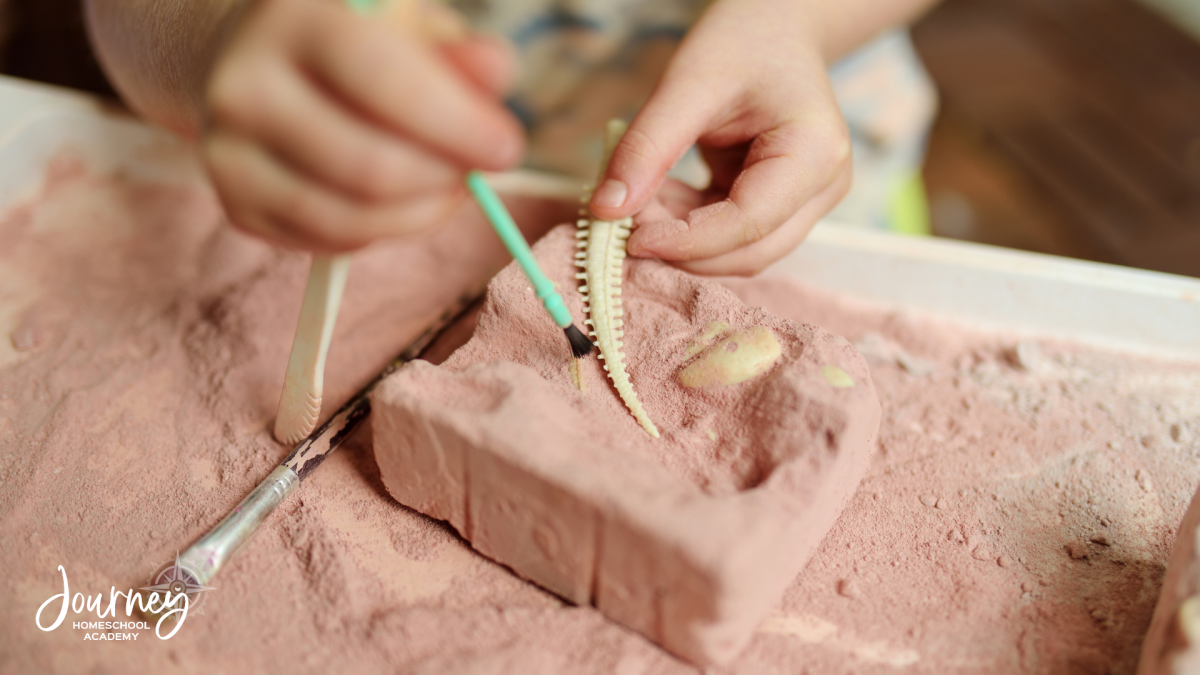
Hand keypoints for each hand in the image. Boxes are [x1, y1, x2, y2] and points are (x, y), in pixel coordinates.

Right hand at [202, 0, 524, 250]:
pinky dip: (382, 229)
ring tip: (446, 185)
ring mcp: (227, 148)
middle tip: (476, 170)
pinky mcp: (233, 201)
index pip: (385, 81)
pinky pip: (331, 240)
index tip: (505, 148)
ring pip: (352, 217)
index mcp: (294, 15)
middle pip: (370, 168)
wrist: (254, 57)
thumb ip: (457, 52)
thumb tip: (495, 72)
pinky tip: (397, 197)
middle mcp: (245, 82)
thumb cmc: (353, 40)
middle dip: (444, 180)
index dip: (456, 125)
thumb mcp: (409, 25)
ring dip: (421, 212)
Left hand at [587, 0, 851, 275]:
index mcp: (814, 154)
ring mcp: (806, 203)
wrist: (775, 28)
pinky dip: (688, 227)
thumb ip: (647, 148)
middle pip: (750, 253)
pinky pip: (730, 237)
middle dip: (684, 248)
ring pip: (739, 253)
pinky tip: (659, 197)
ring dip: (683, 241)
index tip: (630, 238)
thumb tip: (605, 211)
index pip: (749, 224)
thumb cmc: (741, 42)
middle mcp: (822, 189)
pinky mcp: (781, 207)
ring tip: (640, 201)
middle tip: (624, 225)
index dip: (687, 241)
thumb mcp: (687, 84)